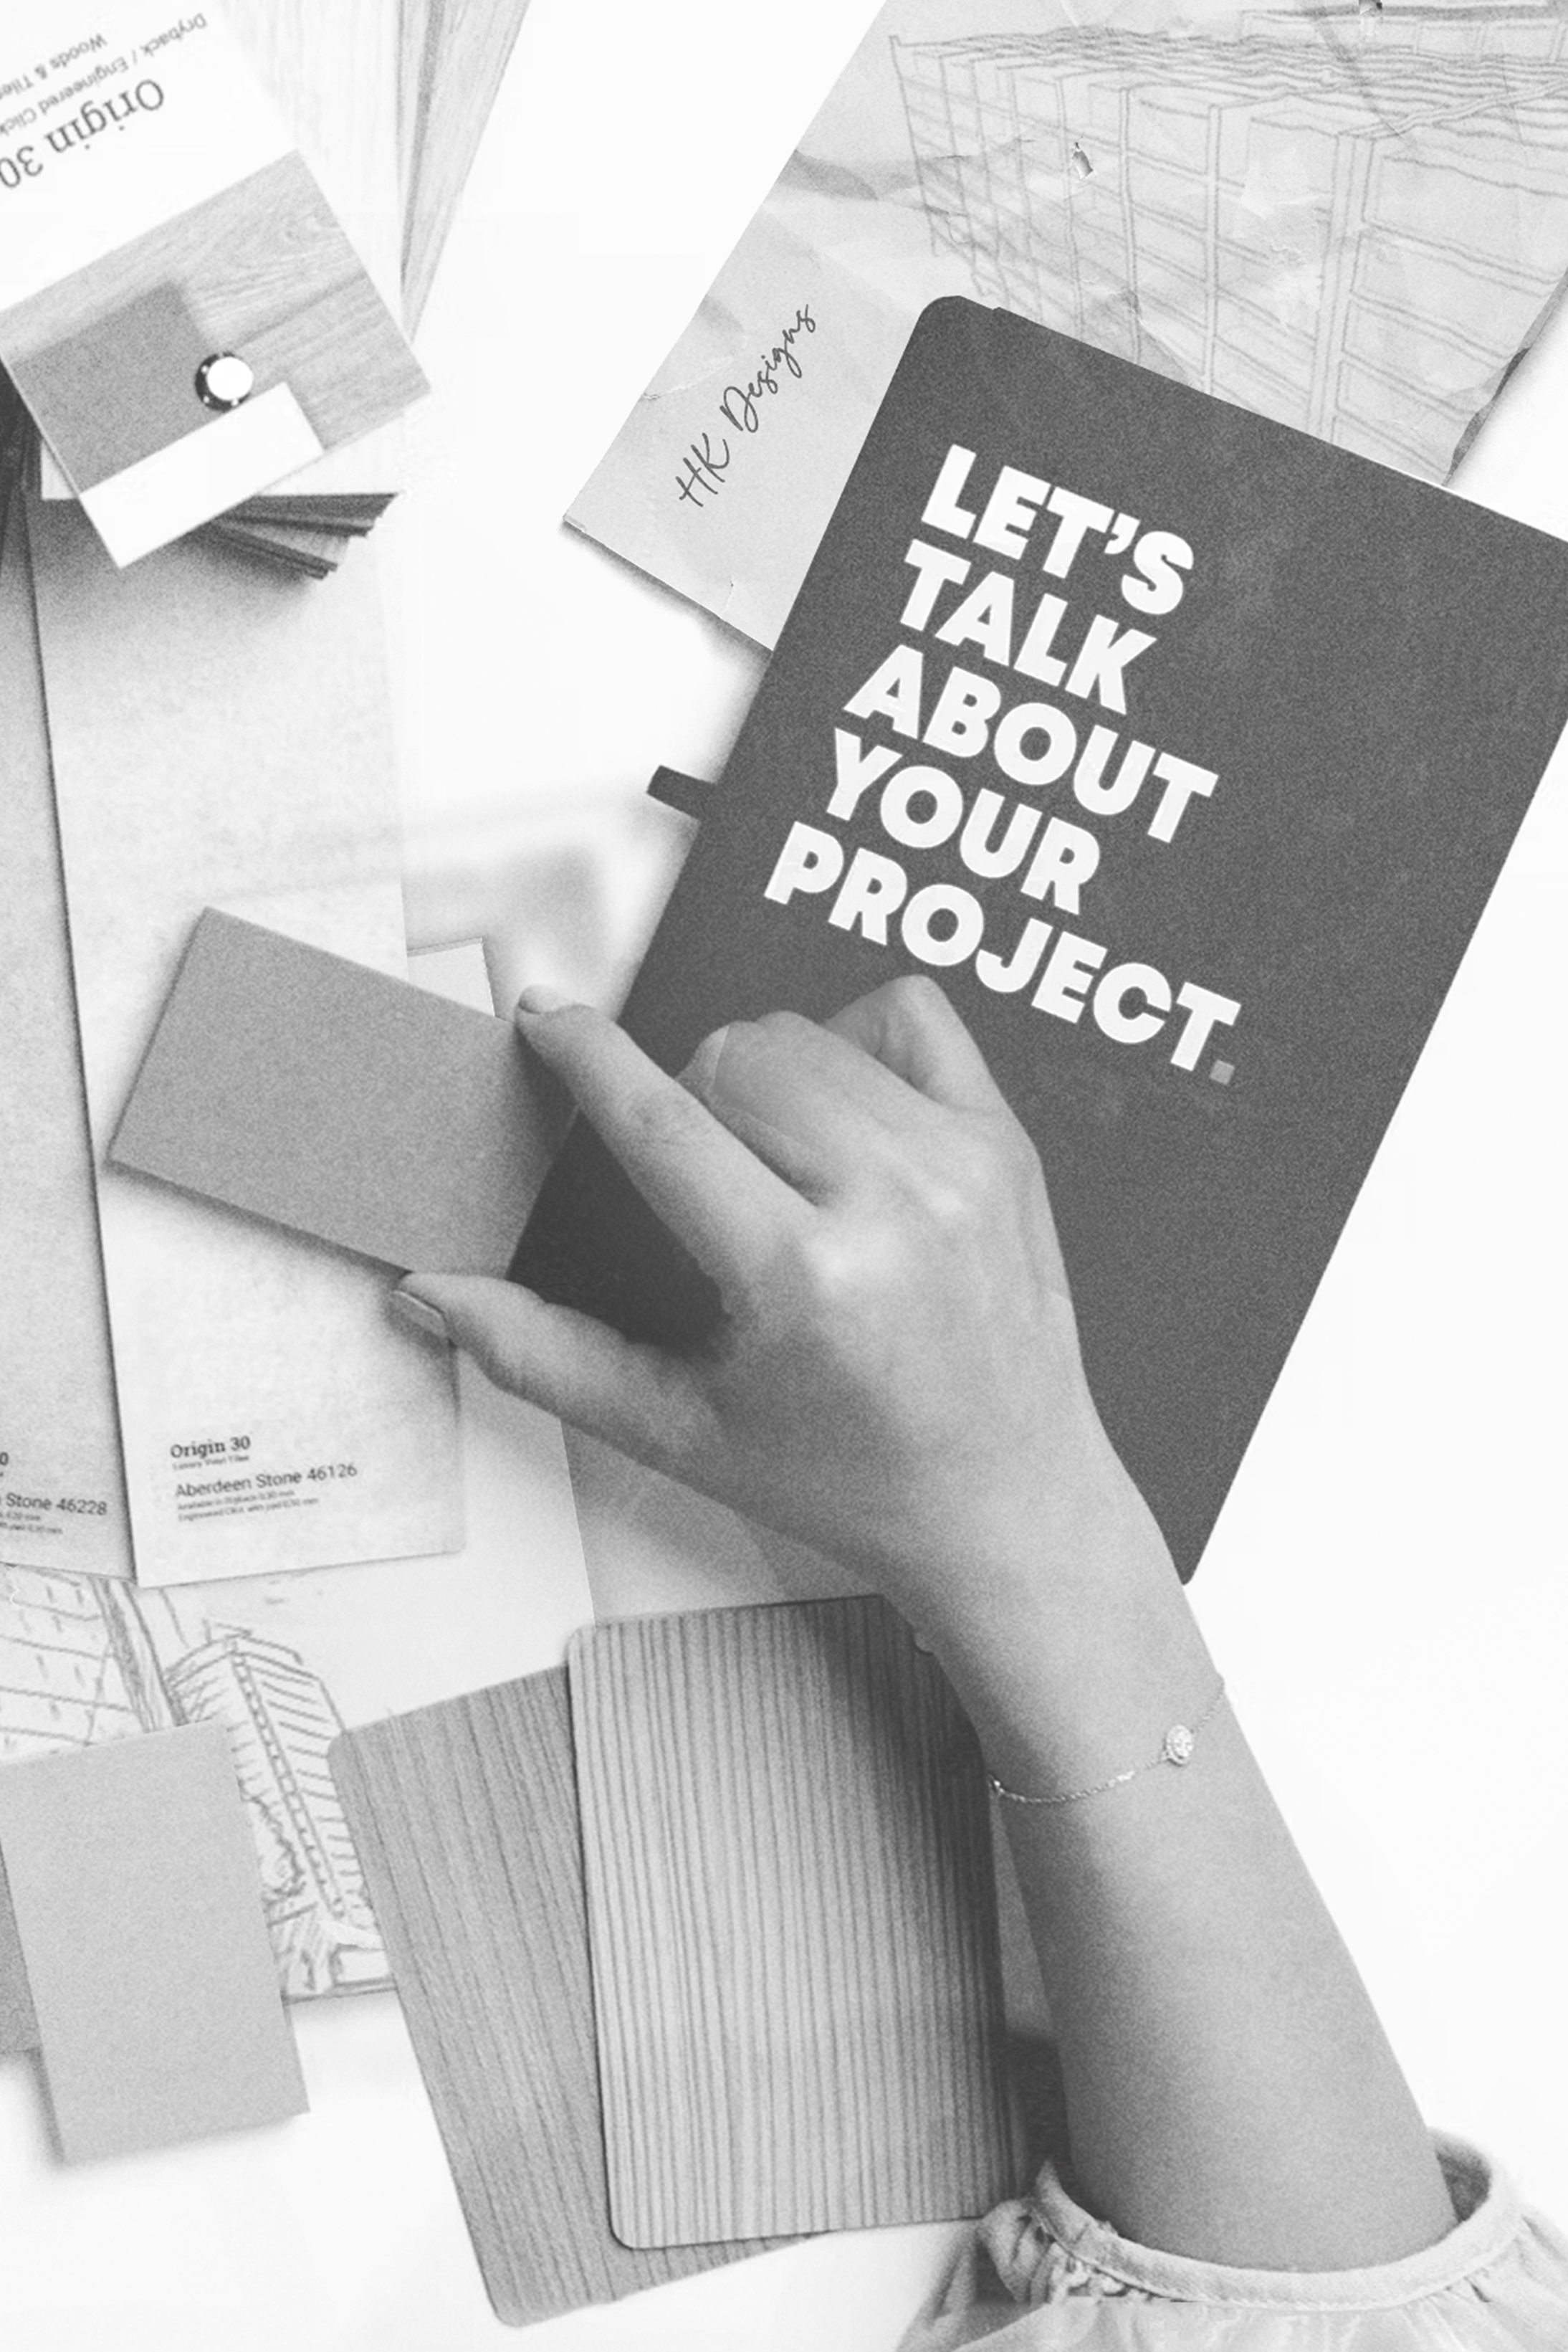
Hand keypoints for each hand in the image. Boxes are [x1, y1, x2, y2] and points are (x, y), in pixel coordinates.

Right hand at [398, 974, 1170, 1655]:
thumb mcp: (679, 1432)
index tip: (546, 1019)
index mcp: (803, 1280)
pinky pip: (907, 1013)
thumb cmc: (847, 1475)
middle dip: (687, 1099)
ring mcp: (960, 1164)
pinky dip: (857, 1041)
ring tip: (773, 1164)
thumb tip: (435, 1293)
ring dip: (763, 1077)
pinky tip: (846, 1114)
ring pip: (809, 1033)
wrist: (1003, 1502)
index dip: (587, 1056)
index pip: (663, 1120)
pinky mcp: (1004, 1142)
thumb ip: (543, 1356)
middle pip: (733, 1059)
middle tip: (702, 1184)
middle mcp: (892, 1205)